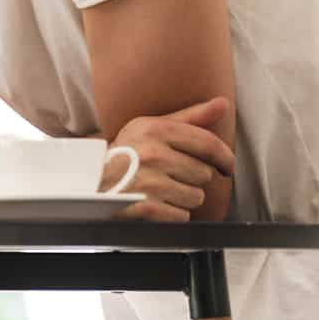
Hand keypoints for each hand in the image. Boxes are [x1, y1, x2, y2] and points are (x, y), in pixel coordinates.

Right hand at [106, 97, 234, 221]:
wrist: (91, 184)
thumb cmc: (126, 155)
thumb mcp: (151, 128)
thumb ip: (190, 118)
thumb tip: (223, 104)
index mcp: (155, 129)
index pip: (207, 143)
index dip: (225, 158)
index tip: (227, 167)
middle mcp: (151, 153)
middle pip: (203, 173)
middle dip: (192, 179)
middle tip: (170, 176)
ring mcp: (148, 182)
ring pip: (195, 196)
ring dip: (184, 198)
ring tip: (162, 191)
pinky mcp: (146, 208)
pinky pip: (182, 216)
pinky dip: (173, 215)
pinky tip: (156, 205)